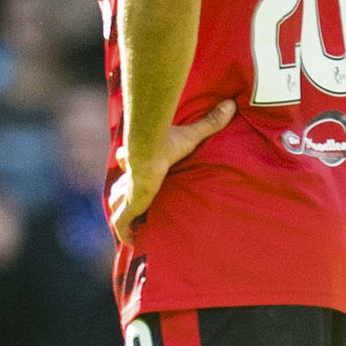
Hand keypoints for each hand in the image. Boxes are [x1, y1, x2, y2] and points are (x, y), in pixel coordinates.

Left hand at [108, 99, 235, 237]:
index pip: (127, 161)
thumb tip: (230, 104)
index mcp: (140, 159)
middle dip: (123, 194)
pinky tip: (129, 241)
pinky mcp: (129, 204)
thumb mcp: (191, 134)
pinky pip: (121, 222)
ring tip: (131, 224)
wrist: (148, 147)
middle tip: (133, 205)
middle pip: (119, 185)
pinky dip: (124, 231)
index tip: (133, 173)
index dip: (128, 166)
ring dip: (121, 212)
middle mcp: (131, 176)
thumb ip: (209, 122)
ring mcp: (127, 191)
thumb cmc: (166, 142)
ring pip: (116, 202)